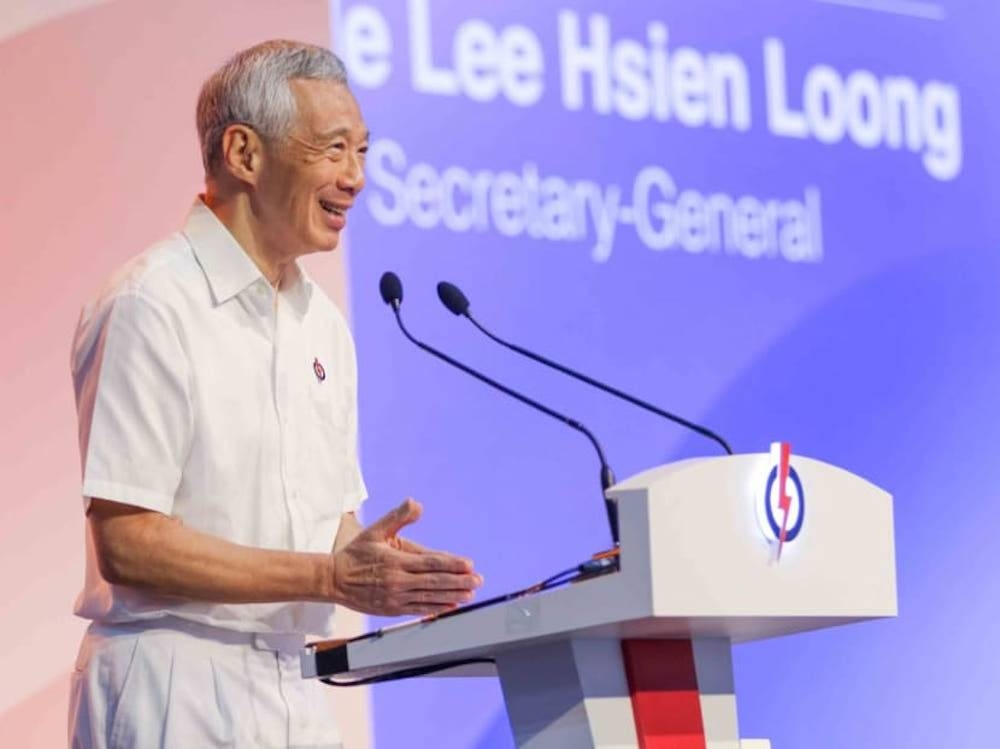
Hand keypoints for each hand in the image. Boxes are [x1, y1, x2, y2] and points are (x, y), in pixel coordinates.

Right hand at [330, 498, 482, 615]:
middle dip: (459, 582)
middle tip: (477, 580)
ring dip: (452, 596)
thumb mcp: (375, 531)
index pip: (430, 563)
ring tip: (470, 595)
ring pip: (429, 598)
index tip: (469, 564)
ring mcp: (395, 598)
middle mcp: (398, 581)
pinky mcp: (392, 609)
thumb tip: (416, 503)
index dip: (451, 564)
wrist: (333, 580)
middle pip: (434, 582)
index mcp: (396, 561)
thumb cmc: (356, 553)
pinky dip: (436, 608)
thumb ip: (397, 517)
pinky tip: (450, 606)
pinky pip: (418, 610)